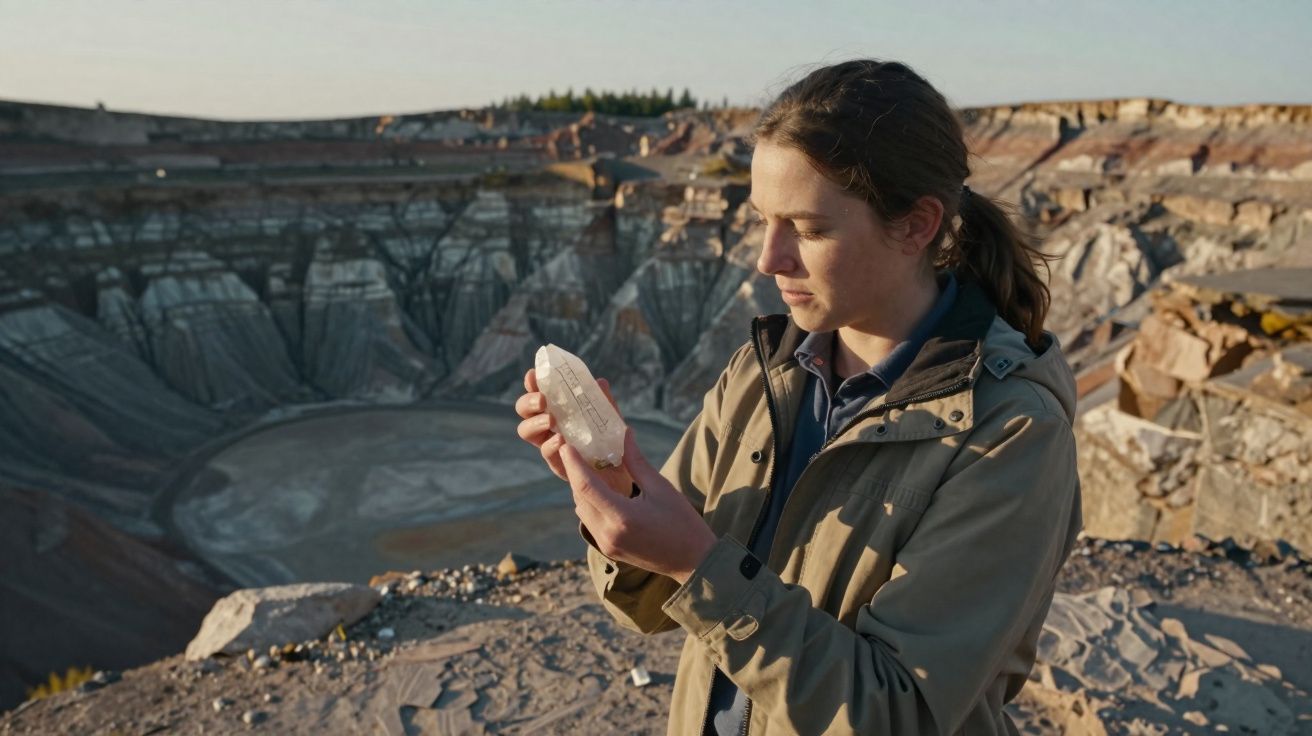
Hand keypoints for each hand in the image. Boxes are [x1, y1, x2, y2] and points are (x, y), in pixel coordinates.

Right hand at [514, 368, 633, 496]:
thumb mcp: (610, 418)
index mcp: (557, 409)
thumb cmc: (611, 440)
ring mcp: (550, 444)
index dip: (532, 383)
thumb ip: (605, 402)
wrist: (621, 471)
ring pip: (526, 431)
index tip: (532, 375)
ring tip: (551, 420)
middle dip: (528, 402)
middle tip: (543, 400)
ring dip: (535, 422)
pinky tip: (561, 440)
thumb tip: (600, 382)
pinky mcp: (558, 464)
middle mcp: (548, 425)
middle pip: (524, 410)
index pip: (538, 392)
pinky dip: (550, 445)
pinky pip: (546, 453)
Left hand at [559, 428, 717, 584]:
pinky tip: (600, 489)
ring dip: (582, 489)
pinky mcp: (609, 550)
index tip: (566, 445)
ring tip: (587, 467)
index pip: (586, 486)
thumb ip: (637, 462)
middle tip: (576, 450)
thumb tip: (624, 434)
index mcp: (622, 518)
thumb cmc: (683, 523)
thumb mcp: (661, 488)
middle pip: (579, 497)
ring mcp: (606, 545)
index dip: (573, 463)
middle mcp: (608, 534)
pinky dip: (590, 503)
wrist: (694, 561)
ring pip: (581, 510)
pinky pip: (590, 521)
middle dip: (575, 473)